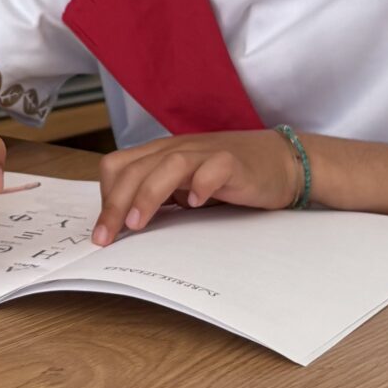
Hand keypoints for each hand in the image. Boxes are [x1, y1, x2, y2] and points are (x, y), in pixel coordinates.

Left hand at [93, 129, 304, 246]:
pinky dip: (201, 184)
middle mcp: (179, 150)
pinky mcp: (234, 162)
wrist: (282, 161)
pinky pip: (214, 167)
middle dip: (114, 204)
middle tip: (106, 238)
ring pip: (168, 164)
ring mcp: (207, 153)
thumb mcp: (185, 186)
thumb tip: (125, 225)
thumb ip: (159, 197)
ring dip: (147, 194)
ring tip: (137, 223)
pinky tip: (195, 203)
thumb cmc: (229, 176)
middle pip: (136, 168)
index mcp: (162, 155)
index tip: (105, 230)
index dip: (107, 196)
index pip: (119, 166)